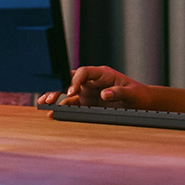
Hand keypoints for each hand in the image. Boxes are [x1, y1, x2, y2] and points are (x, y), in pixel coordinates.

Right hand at [36, 66, 151, 109]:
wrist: (141, 103)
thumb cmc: (138, 94)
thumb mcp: (131, 93)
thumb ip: (118, 93)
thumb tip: (105, 94)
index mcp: (102, 74)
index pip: (84, 72)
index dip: (75, 80)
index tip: (72, 91)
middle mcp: (92, 81)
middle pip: (70, 80)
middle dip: (58, 87)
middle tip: (49, 98)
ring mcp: (88, 92)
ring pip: (66, 91)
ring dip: (55, 96)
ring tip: (43, 103)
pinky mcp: (86, 103)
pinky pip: (71, 104)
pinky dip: (61, 107)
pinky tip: (52, 112)